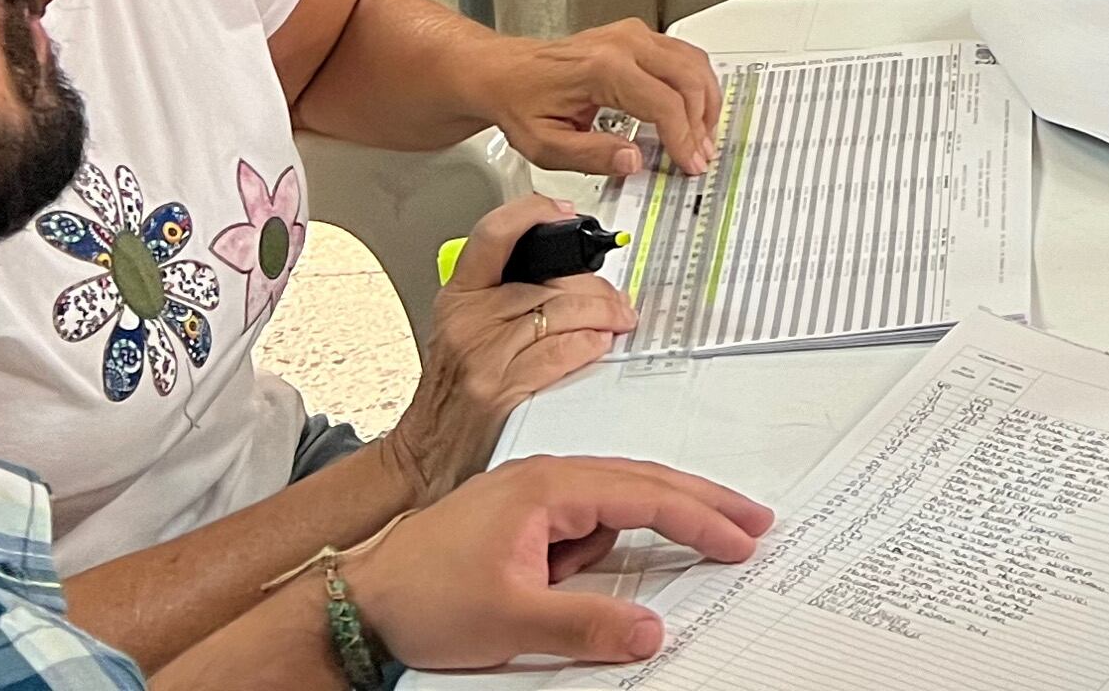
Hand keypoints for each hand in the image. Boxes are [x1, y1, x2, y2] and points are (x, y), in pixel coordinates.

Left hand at [337, 455, 768, 677]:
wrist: (359, 600)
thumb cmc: (421, 595)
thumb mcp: (512, 620)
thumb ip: (588, 623)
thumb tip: (649, 628)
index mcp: (549, 486)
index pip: (646, 494)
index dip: (701, 517)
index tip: (742, 536)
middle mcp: (545, 480)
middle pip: (642, 484)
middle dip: (697, 507)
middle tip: (749, 522)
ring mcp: (532, 498)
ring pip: (611, 511)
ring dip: (636, 539)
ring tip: (626, 578)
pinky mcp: (521, 521)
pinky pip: (582, 531)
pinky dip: (600, 553)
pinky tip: (580, 588)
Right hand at [376, 198, 644, 498]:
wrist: (424, 457)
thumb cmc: (452, 394)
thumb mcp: (463, 331)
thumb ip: (506, 297)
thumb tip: (575, 275)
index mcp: (458, 297)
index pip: (493, 235)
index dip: (533, 214)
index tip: (565, 212)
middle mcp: (467, 321)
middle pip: (551, 279)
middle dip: (596, 287)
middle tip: (616, 299)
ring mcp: (483, 356)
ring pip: (563, 312)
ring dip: (603, 315)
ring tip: (616, 322)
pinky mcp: (500, 391)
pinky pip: (560, 353)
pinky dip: (589, 345)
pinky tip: (599, 345)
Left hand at [484, 19, 722, 176]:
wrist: (504, 72)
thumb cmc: (520, 101)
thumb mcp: (546, 145)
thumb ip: (592, 156)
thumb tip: (633, 160)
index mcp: (602, 69)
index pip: (665, 104)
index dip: (684, 139)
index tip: (691, 163)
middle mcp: (623, 43)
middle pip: (688, 79)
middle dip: (700, 122)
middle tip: (700, 154)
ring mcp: (631, 34)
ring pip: (692, 61)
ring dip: (704, 101)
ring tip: (701, 135)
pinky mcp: (634, 34)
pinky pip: (682, 53)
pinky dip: (694, 83)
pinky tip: (692, 107)